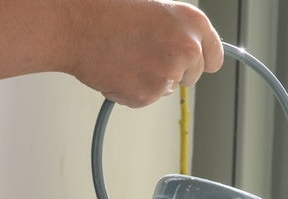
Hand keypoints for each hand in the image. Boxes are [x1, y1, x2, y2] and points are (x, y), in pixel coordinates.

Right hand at [66, 0, 224, 106]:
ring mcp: (169, 74)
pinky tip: (116, 67)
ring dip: (149, 80)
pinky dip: (130, 89)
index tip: (196, 65)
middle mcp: (187, 49)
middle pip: (191, 76)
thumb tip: (191, 52)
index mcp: (193, 23)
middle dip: (171, 71)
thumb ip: (177, 32)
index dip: (202, 62)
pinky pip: (145, 98)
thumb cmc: (107, 11)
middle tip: (142, 52)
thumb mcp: (155, 11)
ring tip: (125, 55)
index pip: (214, 56)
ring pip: (167, 88)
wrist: (73, 23)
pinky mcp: (148, 94)